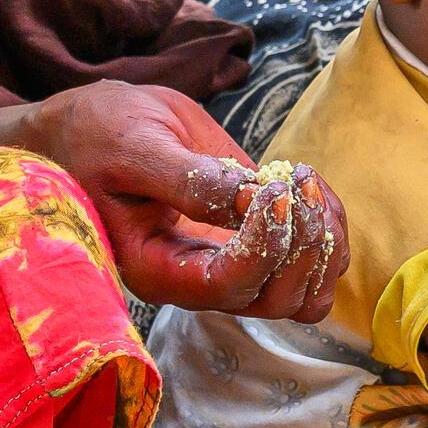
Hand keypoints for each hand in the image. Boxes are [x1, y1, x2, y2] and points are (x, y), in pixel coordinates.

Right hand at [21, 82, 347, 319]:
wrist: (98, 127)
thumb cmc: (101, 137)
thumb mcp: (136, 149)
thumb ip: (192, 181)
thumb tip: (253, 200)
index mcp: (157, 269)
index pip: (227, 287)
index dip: (264, 246)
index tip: (271, 190)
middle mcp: (200, 280)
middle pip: (279, 300)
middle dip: (304, 244)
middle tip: (296, 181)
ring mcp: (234, 264)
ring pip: (308, 292)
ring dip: (326, 240)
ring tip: (304, 179)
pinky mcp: (260, 240)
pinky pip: (317, 259)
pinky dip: (329, 223)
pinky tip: (306, 179)